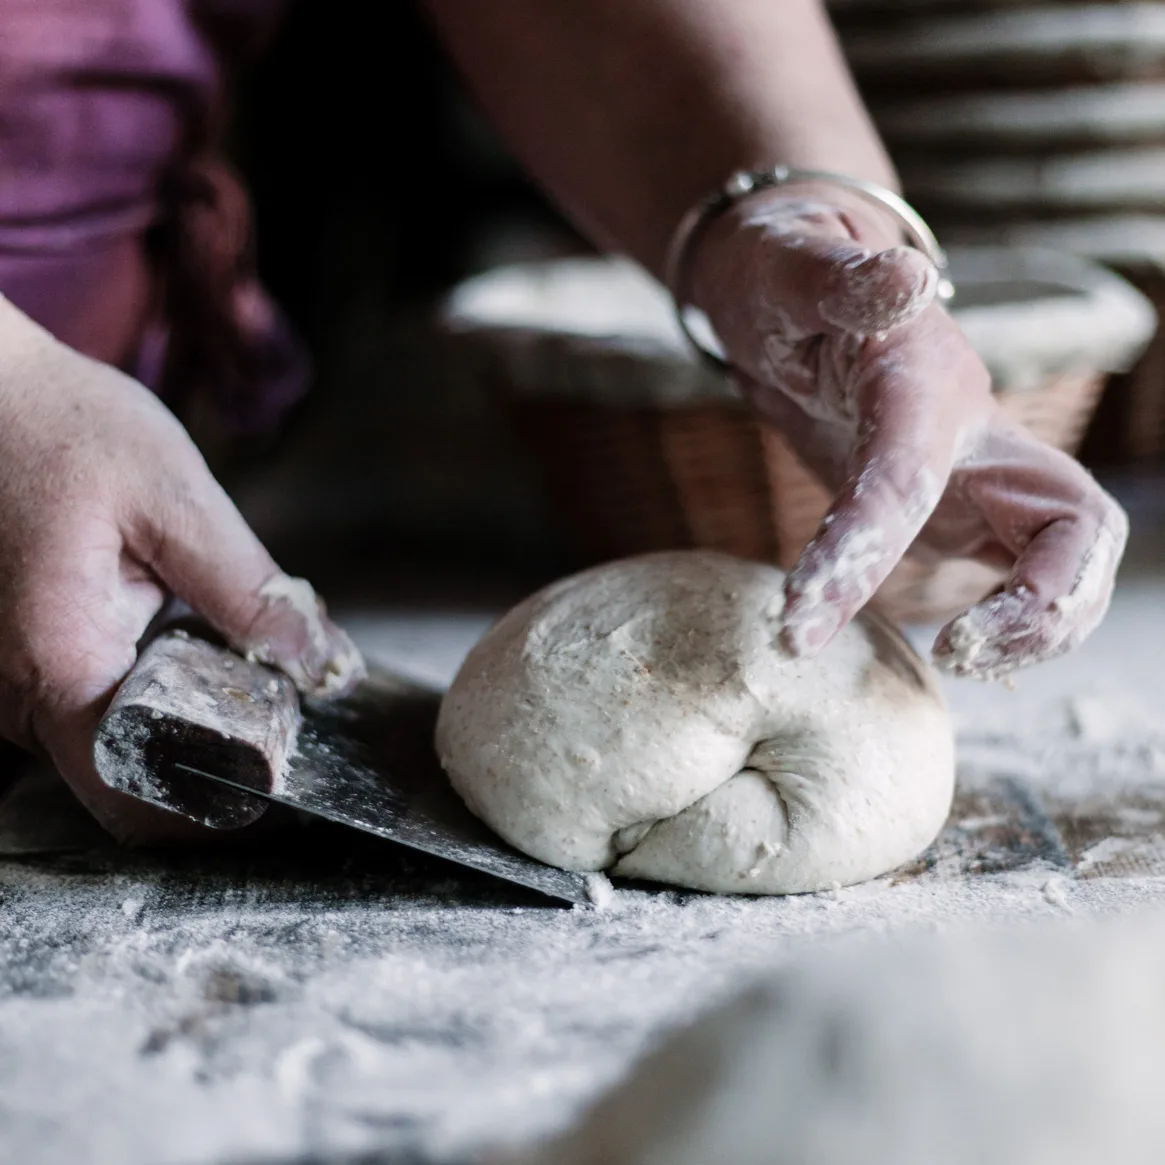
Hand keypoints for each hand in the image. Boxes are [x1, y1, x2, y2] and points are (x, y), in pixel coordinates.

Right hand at [0, 298, 363, 839]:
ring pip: (105, 743)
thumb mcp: (172, 496)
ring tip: (240, 669)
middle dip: (208, 756)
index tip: (280, 777)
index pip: (138, 788)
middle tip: (279, 713)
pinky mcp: (12, 659)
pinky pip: (84, 703)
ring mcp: (3, 682)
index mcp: (56, 662)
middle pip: (124, 776)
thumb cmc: (58, 428)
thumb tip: (317, 661)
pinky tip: (182, 640)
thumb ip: (246, 589)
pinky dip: (142, 689)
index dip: (215, 802)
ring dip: (177, 720)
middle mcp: (14, 693)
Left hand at [688, 188, 1127, 678]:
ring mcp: (978, 472)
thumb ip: (837, 278)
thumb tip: (905, 274)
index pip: (908, 478)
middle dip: (1040, 605)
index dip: (865, 552)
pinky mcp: (967, 504)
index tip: (802, 621)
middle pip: (1072, 524)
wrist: (798, 288)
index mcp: (921, 383)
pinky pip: (1022, 574)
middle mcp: (973, 433)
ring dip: (1037, 629)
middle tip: (954, 655)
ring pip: (1067, 559)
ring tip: (957, 660)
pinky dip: (1015, 624)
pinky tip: (963, 650)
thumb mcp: (787, 267)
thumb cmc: (781, 274)